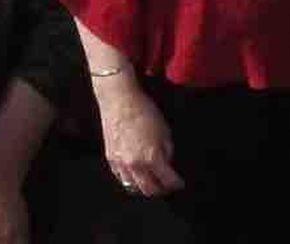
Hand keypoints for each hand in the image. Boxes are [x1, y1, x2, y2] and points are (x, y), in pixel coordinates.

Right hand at [94, 74, 183, 196]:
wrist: (119, 99)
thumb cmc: (142, 111)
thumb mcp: (165, 130)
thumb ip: (167, 151)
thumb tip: (166, 162)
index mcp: (152, 158)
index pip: (168, 181)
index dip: (177, 183)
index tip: (179, 182)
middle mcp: (136, 164)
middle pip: (150, 189)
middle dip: (161, 189)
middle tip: (165, 184)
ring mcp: (121, 162)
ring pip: (133, 187)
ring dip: (143, 186)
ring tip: (149, 181)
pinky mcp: (110, 157)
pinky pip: (120, 177)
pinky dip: (129, 179)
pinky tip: (134, 174)